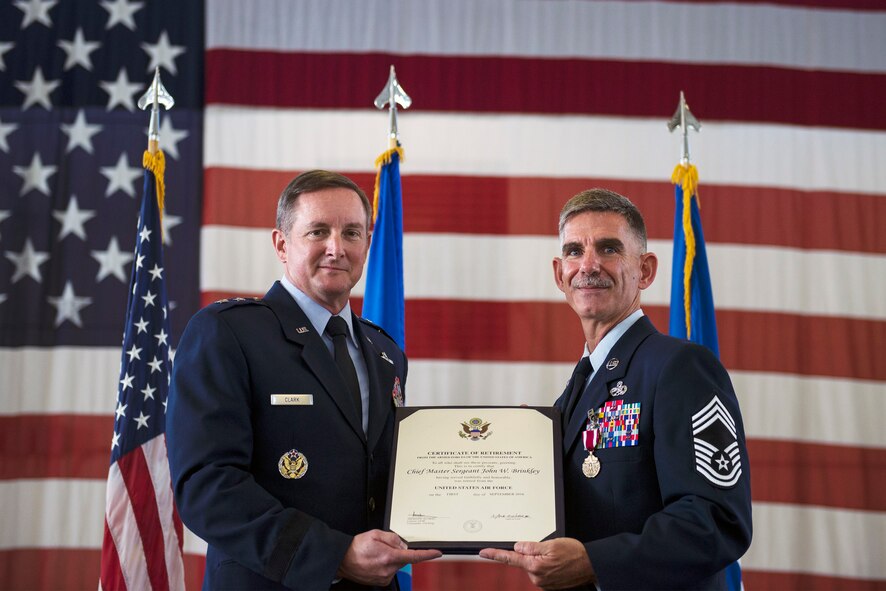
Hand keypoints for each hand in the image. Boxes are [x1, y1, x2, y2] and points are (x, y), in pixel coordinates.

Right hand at [336, 530, 440, 585]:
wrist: (342, 560)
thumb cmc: (356, 547)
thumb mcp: (376, 534)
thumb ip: (393, 538)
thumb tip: (404, 544)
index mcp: (389, 557)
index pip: (414, 556)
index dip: (427, 554)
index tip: (437, 553)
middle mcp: (388, 570)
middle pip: (404, 559)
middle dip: (398, 551)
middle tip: (384, 546)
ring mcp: (384, 577)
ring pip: (397, 565)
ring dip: (391, 558)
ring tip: (376, 554)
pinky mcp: (381, 581)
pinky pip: (390, 571)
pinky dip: (386, 565)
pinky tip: (375, 561)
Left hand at [479, 538, 594, 589]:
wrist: (591, 566)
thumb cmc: (575, 554)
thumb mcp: (552, 544)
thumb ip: (531, 546)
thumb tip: (517, 547)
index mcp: (535, 566)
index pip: (510, 558)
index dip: (494, 555)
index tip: (482, 552)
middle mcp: (536, 577)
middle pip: (524, 561)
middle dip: (531, 553)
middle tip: (549, 548)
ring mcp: (543, 583)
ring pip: (533, 566)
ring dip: (540, 560)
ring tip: (557, 556)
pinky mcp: (548, 586)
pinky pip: (541, 572)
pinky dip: (546, 566)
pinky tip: (558, 563)